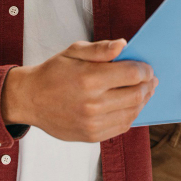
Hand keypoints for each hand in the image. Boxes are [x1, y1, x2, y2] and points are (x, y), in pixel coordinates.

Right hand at [1, 39, 157, 142]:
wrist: (30, 99)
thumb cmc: (53, 73)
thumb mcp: (73, 52)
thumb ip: (100, 49)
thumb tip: (123, 45)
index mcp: (89, 78)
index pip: (132, 74)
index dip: (145, 70)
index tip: (146, 68)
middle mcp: (93, 103)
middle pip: (137, 95)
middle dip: (148, 85)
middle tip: (149, 80)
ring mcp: (93, 122)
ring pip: (133, 112)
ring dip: (142, 101)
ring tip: (141, 92)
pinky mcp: (92, 135)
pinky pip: (122, 126)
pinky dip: (130, 115)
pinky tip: (128, 105)